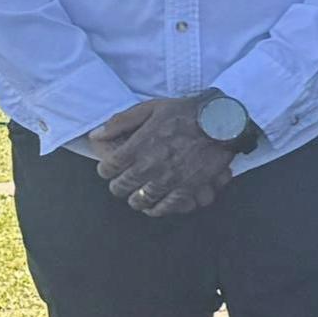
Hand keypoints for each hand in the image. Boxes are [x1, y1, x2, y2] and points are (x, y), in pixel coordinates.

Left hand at [95, 97, 241, 217]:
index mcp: (137, 147)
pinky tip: (156, 205)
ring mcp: (168, 179)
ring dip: (136, 199)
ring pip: (140, 200)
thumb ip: (121, 122)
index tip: (111, 168)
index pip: (107, 168)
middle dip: (119, 185)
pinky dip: (157, 208)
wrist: (222, 120)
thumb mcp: (151, 108)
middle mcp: (149, 166)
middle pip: (121, 187)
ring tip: (138, 195)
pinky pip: (165, 206)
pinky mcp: (187, 188)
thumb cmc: (186, 112)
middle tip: (124, 182)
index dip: (106, 169)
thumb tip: (96, 135)